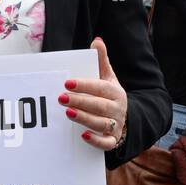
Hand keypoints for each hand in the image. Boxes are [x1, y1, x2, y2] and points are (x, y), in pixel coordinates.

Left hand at [60, 37, 127, 151]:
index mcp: (115, 92)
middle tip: (61, 98)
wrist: (124, 119)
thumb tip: (96, 41)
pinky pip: (106, 143)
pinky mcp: (112, 140)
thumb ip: (101, 61)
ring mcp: (115, 125)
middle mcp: (117, 109)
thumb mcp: (108, 78)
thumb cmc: (109, 96)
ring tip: (68, 113)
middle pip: (99, 106)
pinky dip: (96, 140)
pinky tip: (83, 136)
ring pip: (101, 123)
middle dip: (81, 101)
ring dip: (85, 118)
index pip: (100, 87)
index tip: (67, 83)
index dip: (85, 85)